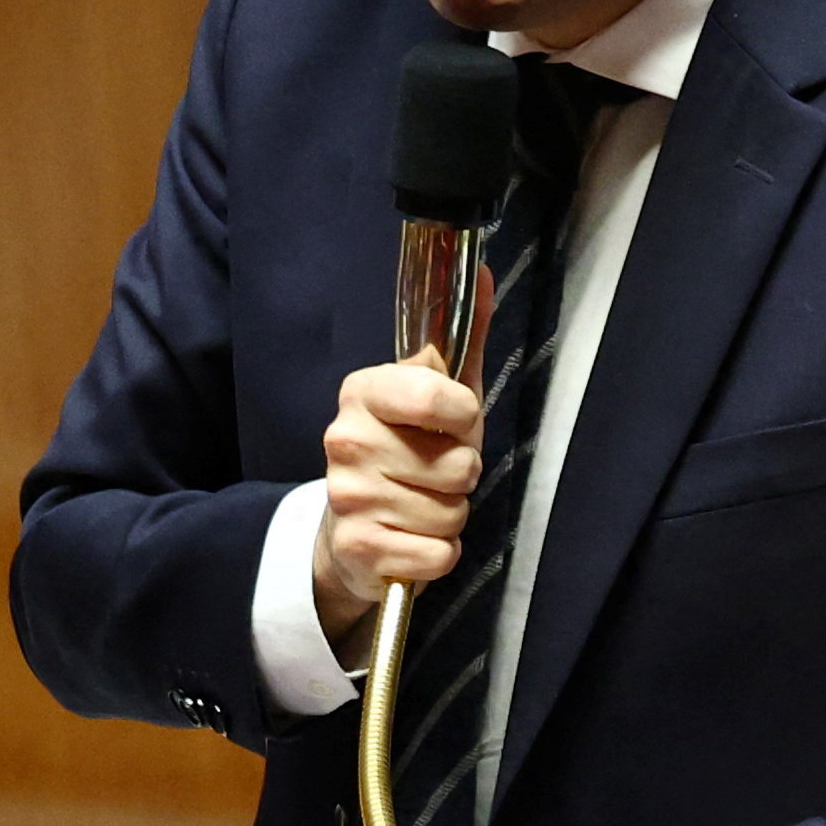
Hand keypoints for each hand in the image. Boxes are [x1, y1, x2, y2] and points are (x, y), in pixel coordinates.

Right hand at [311, 359, 482, 640]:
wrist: (352, 530)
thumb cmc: (405, 453)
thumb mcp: (435, 394)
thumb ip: (459, 340)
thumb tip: (479, 271)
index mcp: (363, 392)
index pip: (438, 396)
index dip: (465, 417)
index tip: (453, 424)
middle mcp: (346, 440)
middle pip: (458, 466)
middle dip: (460, 476)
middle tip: (433, 475)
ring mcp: (348, 496)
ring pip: (451, 513)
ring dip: (450, 517)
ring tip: (422, 507)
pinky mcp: (358, 548)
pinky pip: (437, 555)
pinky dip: (437, 554)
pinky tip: (412, 540)